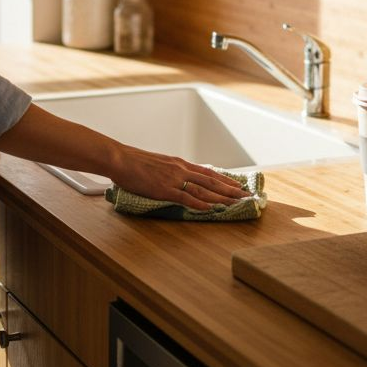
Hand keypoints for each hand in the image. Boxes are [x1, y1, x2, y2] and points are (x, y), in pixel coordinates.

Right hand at [108, 146, 251, 210]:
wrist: (120, 159)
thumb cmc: (134, 162)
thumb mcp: (158, 164)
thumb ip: (171, 171)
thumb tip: (179, 178)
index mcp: (179, 163)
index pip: (208, 172)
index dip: (224, 179)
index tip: (237, 185)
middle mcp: (180, 169)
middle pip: (211, 180)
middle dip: (230, 189)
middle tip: (246, 195)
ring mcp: (173, 179)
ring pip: (203, 188)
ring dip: (221, 196)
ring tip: (235, 202)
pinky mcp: (164, 188)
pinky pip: (185, 197)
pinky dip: (200, 202)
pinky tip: (211, 208)